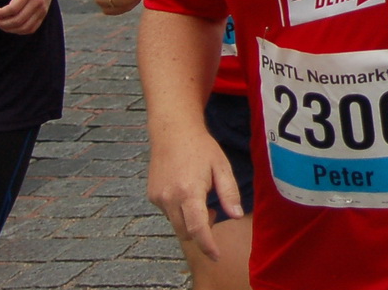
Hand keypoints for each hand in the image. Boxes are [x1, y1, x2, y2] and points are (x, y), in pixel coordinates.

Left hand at [0, 0, 58, 34]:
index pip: (13, 9)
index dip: (0, 14)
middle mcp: (37, 1)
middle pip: (18, 20)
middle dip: (2, 23)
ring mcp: (42, 9)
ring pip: (25, 27)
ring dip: (10, 29)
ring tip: (1, 23)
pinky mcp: (44, 13)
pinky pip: (32, 28)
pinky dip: (20, 30)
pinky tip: (12, 26)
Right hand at [148, 132, 242, 263]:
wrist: (173, 131)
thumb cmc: (201, 147)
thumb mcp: (222, 166)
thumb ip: (229, 193)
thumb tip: (236, 215)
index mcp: (189, 192)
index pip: (197, 228)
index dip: (207, 245)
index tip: (216, 256)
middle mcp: (170, 198)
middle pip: (185, 232)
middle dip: (200, 231)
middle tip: (213, 208)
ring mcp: (158, 198)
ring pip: (176, 223)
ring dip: (189, 219)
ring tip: (199, 194)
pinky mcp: (152, 196)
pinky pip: (168, 212)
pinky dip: (179, 209)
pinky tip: (185, 188)